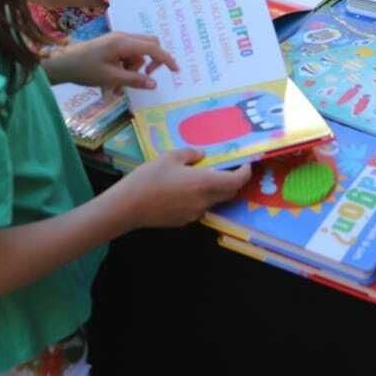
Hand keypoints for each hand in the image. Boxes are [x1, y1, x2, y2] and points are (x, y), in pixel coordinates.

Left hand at [49, 32, 177, 92]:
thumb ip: (134, 80)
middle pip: (149, 44)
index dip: (166, 59)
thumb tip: (154, 83)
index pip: (153, 48)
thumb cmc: (85, 69)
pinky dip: (126, 66)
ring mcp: (117, 39)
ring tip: (117, 84)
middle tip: (145, 77)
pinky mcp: (112, 44)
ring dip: (135, 67)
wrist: (62, 63)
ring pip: (138, 52)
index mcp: (123, 42)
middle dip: (150, 62)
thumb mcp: (110, 78)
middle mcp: (123, 36)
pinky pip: (128, 54)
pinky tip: (113, 79)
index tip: (176, 71)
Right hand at [116, 149, 251, 228]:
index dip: (245, 172)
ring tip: (201, 177)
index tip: (246, 163)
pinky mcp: (184, 221)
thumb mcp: (169, 157)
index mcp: (204, 183)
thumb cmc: (149, 178)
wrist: (128, 206)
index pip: (236, 181)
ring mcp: (195, 213)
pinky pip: (200, 208)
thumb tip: (202, 156)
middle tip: (226, 168)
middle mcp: (204, 201)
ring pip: (214, 201)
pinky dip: (200, 198)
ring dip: (215, 190)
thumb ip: (190, 154)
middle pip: (228, 192)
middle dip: (233, 180)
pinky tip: (184, 190)